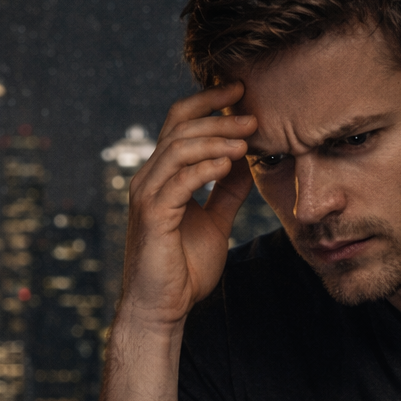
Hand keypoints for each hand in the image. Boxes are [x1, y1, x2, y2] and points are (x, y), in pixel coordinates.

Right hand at [120, 84, 256, 329]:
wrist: (162, 309)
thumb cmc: (183, 270)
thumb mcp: (215, 222)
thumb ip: (227, 192)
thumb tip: (246, 163)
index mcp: (162, 176)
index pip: (179, 123)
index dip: (207, 102)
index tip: (240, 91)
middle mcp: (150, 179)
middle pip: (180, 127)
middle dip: (219, 116)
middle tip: (253, 115)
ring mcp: (147, 195)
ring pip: (179, 148)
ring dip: (217, 138)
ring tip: (248, 138)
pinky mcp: (153, 214)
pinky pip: (180, 180)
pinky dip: (206, 167)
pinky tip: (231, 163)